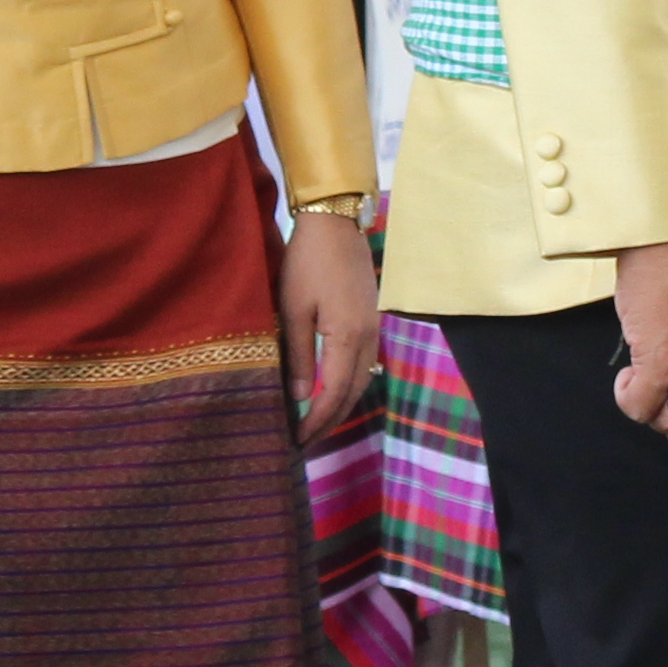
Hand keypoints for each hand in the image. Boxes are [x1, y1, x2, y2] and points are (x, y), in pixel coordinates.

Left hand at [280, 207, 383, 440]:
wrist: (335, 224)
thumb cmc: (307, 263)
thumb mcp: (294, 309)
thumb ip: (300, 354)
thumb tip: (301, 397)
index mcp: (347, 337)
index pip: (334, 392)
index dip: (317, 420)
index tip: (297, 439)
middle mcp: (367, 338)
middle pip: (353, 392)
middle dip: (330, 421)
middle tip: (306, 442)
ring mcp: (373, 329)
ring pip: (362, 380)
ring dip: (341, 405)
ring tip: (317, 424)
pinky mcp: (370, 320)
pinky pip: (363, 364)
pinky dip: (348, 385)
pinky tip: (332, 391)